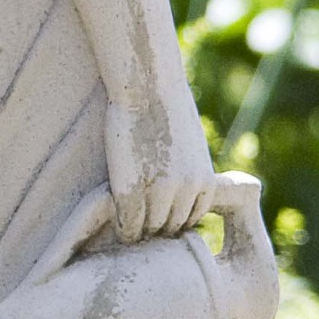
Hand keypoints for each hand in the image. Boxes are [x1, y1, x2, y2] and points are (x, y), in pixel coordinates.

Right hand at [105, 97, 215, 244]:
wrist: (148, 86)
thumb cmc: (166, 106)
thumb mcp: (190, 141)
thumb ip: (188, 167)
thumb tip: (182, 177)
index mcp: (204, 182)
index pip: (192, 219)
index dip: (174, 220)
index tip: (158, 218)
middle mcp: (186, 192)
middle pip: (171, 228)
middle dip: (156, 228)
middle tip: (137, 225)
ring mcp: (160, 194)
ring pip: (150, 230)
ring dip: (137, 231)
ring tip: (124, 226)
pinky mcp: (132, 191)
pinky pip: (128, 226)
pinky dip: (122, 228)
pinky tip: (114, 222)